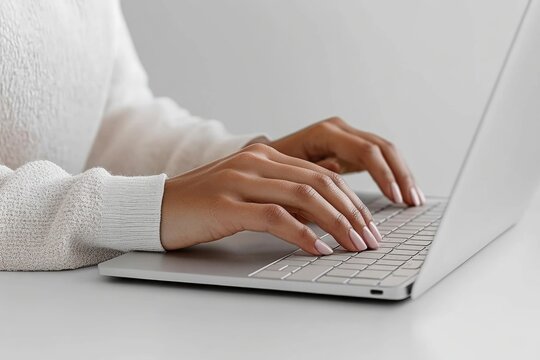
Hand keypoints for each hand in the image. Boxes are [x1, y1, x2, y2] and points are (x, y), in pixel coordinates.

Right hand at [161, 144, 381, 254]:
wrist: (156, 207)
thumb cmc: (203, 205)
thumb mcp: (246, 193)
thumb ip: (280, 197)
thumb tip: (321, 219)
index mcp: (264, 156)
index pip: (321, 173)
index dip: (351, 200)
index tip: (368, 224)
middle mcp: (256, 161)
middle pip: (321, 182)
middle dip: (353, 212)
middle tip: (371, 238)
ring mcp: (241, 179)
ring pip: (305, 196)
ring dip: (337, 223)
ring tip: (355, 245)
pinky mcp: (227, 203)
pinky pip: (275, 216)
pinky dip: (303, 234)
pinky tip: (319, 249)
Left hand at [269, 117, 424, 205]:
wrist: (260, 163)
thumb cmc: (270, 172)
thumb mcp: (286, 176)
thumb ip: (312, 174)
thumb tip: (336, 168)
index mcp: (324, 133)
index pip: (365, 150)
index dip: (383, 175)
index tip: (395, 198)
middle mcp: (338, 130)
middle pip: (381, 147)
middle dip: (399, 175)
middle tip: (411, 202)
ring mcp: (345, 137)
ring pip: (385, 152)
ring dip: (401, 175)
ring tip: (414, 201)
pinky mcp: (349, 149)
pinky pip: (379, 159)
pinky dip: (392, 175)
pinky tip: (402, 195)